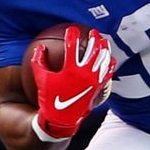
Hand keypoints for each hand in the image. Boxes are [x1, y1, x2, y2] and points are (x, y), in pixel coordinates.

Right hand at [32, 26, 116, 141]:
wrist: (61, 119)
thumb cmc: (49, 98)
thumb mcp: (40, 79)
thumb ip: (38, 61)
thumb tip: (40, 48)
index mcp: (70, 70)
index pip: (72, 46)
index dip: (72, 35)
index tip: (72, 29)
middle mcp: (84, 74)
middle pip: (93, 50)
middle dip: (94, 38)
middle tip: (93, 32)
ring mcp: (93, 81)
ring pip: (103, 60)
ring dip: (104, 48)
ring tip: (104, 41)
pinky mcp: (98, 88)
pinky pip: (108, 73)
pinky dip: (110, 65)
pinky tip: (110, 59)